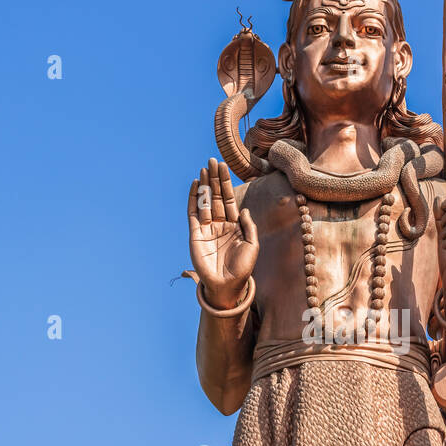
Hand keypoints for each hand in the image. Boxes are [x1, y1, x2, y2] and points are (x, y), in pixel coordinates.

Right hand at [188, 158, 258, 308]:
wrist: (227, 285)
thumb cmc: (242, 268)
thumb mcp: (252, 245)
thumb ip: (248, 226)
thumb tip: (243, 209)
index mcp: (234, 225)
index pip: (229, 199)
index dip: (226, 183)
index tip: (224, 166)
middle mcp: (220, 224)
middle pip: (216, 196)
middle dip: (215, 179)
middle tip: (212, 160)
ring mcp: (207, 228)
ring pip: (205, 201)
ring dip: (204, 185)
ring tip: (204, 168)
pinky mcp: (196, 234)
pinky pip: (193, 213)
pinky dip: (193, 199)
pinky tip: (195, 185)